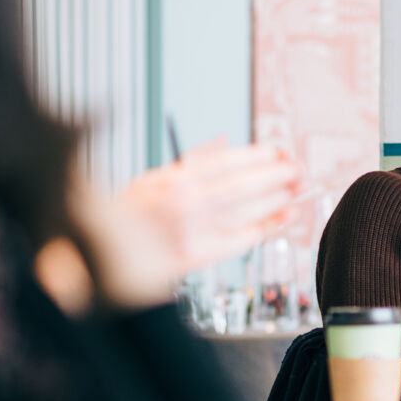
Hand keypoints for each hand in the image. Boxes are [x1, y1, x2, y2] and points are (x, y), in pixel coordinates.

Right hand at [117, 140, 300, 278]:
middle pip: (242, 187)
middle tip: (298, 170)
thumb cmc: (127, 216)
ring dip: (276, 200)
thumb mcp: (151, 177)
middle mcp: (184, 205)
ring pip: (245, 212)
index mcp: (172, 180)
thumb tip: (225, 141)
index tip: (277, 152)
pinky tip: (283, 218)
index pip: (224, 163)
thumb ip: (191, 161)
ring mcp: (191, 232)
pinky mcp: (197, 258)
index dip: (256, 157)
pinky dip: (265, 228)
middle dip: (275, 177)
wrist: (102, 259)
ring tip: (297, 191)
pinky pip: (240, 239)